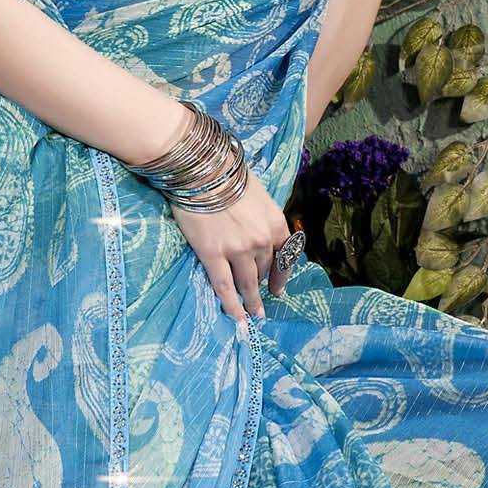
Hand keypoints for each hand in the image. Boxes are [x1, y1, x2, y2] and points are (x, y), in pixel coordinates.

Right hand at [169, 172, 295, 322]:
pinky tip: (237, 318)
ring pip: (247, 283)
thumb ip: (261, 216)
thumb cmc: (227, 173)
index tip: (278, 288)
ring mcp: (238, 250)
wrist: (201, 169)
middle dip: (262, 285)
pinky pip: (224, 286)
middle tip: (259, 300)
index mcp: (276, 223)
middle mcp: (262, 240)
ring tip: (252, 315)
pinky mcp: (213, 255)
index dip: (281, 274)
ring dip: (250, 301)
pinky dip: (232, 305)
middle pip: (264, 269)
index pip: (285, 256)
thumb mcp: (257, 193)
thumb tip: (256, 228)